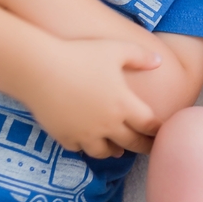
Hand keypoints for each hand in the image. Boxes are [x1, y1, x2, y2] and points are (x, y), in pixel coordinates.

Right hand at [27, 37, 161, 158]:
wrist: (40, 68)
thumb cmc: (81, 54)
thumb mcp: (115, 49)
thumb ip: (140, 56)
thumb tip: (159, 62)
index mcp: (123, 104)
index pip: (148, 125)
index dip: (157, 131)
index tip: (162, 133)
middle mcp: (107, 124)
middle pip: (131, 142)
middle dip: (142, 146)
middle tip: (148, 149)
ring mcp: (85, 133)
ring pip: (104, 152)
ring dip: (114, 150)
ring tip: (117, 149)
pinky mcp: (64, 136)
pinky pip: (78, 148)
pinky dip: (85, 147)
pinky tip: (87, 143)